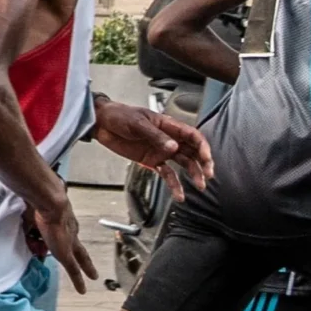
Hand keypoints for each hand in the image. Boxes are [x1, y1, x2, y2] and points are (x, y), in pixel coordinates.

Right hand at [22, 190, 98, 293]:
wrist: (50, 204)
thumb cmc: (40, 204)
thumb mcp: (32, 215)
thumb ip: (32, 225)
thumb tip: (29, 232)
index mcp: (63, 221)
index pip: (67, 232)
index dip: (66, 238)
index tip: (66, 242)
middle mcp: (70, 231)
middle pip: (78, 248)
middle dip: (82, 257)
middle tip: (90, 266)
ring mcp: (70, 243)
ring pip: (77, 257)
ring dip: (83, 265)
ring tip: (92, 275)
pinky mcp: (67, 254)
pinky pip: (74, 270)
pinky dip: (78, 280)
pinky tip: (82, 290)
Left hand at [90, 96, 212, 199]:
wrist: (103, 124)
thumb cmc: (120, 116)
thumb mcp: (138, 124)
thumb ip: (156, 136)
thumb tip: (173, 147)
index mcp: (169, 126)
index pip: (192, 136)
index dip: (202, 147)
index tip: (206, 159)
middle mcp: (169, 139)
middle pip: (192, 151)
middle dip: (203, 163)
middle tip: (208, 176)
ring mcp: (161, 151)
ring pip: (183, 163)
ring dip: (193, 174)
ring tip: (199, 186)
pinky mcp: (151, 161)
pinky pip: (167, 174)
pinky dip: (174, 184)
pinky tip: (179, 195)